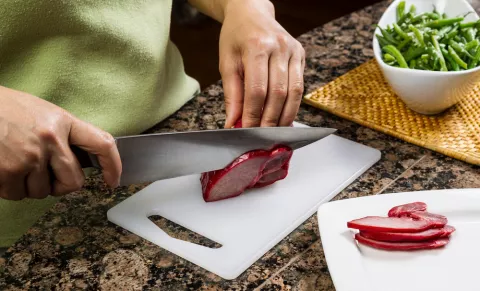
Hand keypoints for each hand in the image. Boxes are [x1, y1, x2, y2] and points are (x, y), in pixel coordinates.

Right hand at [0, 86, 121, 199]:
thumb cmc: (4, 109)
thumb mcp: (41, 112)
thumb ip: (63, 134)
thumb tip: (79, 160)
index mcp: (62, 121)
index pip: (103, 144)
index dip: (113, 166)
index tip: (112, 180)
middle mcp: (50, 139)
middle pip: (73, 182)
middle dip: (61, 185)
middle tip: (47, 176)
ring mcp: (29, 157)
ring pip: (42, 192)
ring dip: (30, 186)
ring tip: (16, 163)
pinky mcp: (7, 171)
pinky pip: (16, 195)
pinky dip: (9, 188)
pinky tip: (2, 168)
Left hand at [219, 0, 305, 127]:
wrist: (252, 13)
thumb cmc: (236, 37)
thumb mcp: (227, 62)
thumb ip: (232, 94)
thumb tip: (233, 122)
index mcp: (257, 46)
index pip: (257, 89)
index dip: (253, 114)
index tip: (247, 131)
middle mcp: (279, 47)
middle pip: (278, 93)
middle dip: (270, 119)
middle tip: (260, 136)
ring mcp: (294, 50)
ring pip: (294, 92)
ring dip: (284, 116)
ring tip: (274, 131)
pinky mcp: (301, 54)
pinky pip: (300, 86)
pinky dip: (292, 106)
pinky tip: (283, 117)